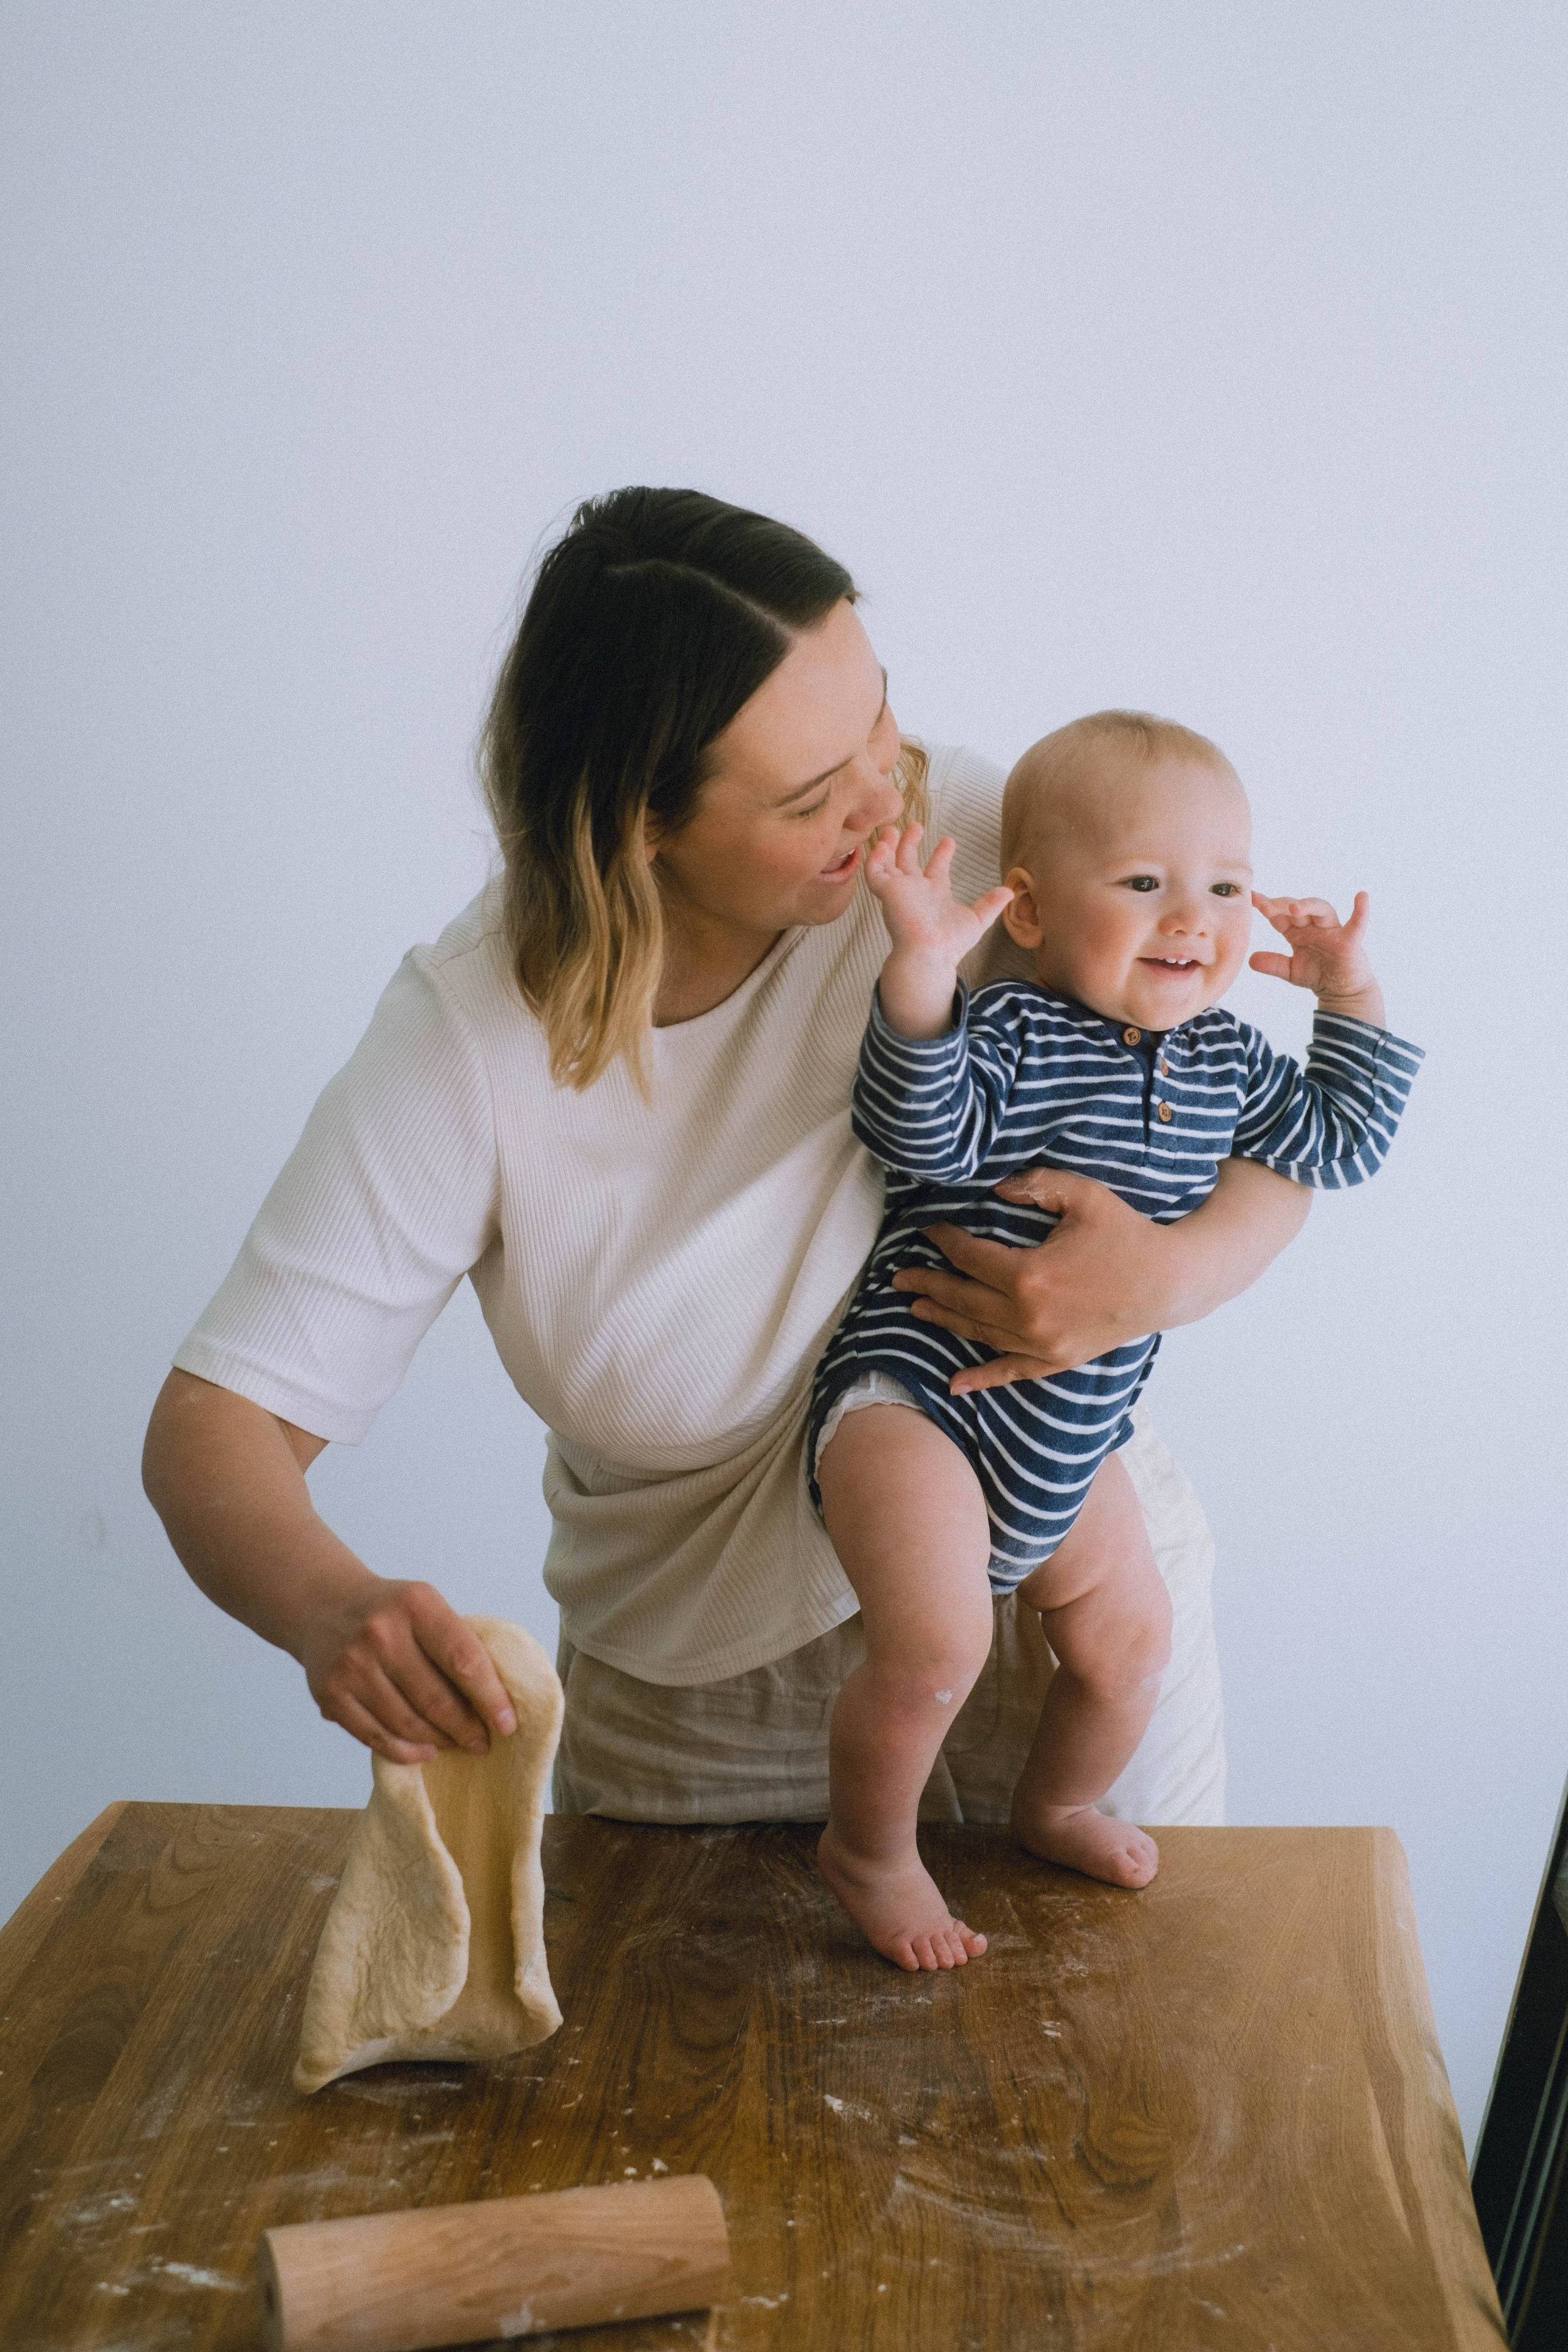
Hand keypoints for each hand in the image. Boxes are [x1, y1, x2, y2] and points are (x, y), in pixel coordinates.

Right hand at [297, 1575, 519, 1764]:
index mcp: (416, 1604)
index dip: (490, 1698)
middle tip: (483, 1742)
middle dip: (467, 1728)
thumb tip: (494, 1702)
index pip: (464, 1660)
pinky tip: (425, 1751)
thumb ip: (455, 1643)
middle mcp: (381, 1633)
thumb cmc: (391, 1612)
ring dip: (439, 1741)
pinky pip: (376, 1737)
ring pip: (408, 1724)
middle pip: (436, 1699)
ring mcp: (352, 1665)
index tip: (507, 1724)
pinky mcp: (330, 1694)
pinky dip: (406, 1751)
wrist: (324, 1605)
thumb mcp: (425, 1605)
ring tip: (456, 1744)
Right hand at [865, 824, 1014, 1036]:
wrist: (930, 952)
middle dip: (911, 844)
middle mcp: (916, 892)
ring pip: (889, 864)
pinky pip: (875, 872)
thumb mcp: (977, 920)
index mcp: (936, 896)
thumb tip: (1010, 892)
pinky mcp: (886, 892)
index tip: (948, 840)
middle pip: (909, 863)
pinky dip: (876, 857)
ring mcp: (899, 891)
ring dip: (890, 846)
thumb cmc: (951, 943)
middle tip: (915, 825)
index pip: (937, 871)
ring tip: (891, 828)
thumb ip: (990, 904)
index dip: (942, 855)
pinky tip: (882, 844)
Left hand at [891, 1168, 1174, 1389]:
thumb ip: (1034, 1185)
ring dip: (944, 1320)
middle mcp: (1028, 1317)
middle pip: (963, 1299)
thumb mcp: (1082, 1196)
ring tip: (916, 1309)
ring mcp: (1042, 1344)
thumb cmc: (1126, 1234)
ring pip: (979, 1333)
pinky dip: (981, 1379)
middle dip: (927, 1285)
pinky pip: (1010, 1372)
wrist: (1169, 1282)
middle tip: (899, 1276)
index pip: (969, 1257)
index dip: (944, 1241)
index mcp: (1028, 1275)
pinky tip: (954, 1385)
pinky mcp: (1056, 1360)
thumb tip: (993, 1190)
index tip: (927, 1229)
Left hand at [1250, 890, 1384, 1026]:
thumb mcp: (1290, 971)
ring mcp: (1332, 931)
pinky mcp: (1350, 941)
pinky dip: (1361, 911)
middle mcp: (1314, 926)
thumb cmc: (1318, 975)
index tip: (1252, 898)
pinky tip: (1362, 897)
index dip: (1267, 907)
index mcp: (1297, 931)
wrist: (1342, 991)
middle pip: (1297, 909)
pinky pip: (1357, 924)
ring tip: (1294, 908)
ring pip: (1322, 910)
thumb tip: (1250, 960)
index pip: (1280, 915)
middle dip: (1281, 905)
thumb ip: (1273, 965)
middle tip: (1264, 905)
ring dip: (1308, 905)